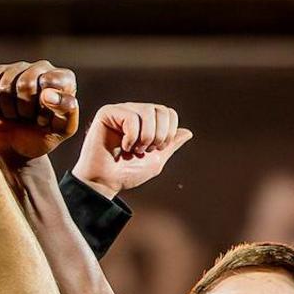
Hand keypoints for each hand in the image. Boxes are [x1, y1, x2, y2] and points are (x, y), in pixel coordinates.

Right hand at [0, 61, 79, 163]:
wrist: (13, 148)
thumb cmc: (40, 137)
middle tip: (28, 119)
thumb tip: (47, 93)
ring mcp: (17, 68)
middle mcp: (42, 68)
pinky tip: (2, 113)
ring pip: (5, 87)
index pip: (51, 81)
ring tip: (15, 116)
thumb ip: (66, 111)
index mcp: (63, 79)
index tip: (44, 120)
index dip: (44, 105)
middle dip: (24, 110)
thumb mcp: (61, 130)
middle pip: (26, 84)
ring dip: (9, 111)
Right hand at [71, 102, 191, 197]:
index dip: (169, 133)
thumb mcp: (156, 160)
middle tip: (145, 150)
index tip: (156, 150)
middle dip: (159, 135)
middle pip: (162, 110)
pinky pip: (131, 118)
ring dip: (145, 137)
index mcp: (145, 120)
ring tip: (134, 149)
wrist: (105, 183)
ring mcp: (120, 111)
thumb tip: (188, 132)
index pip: (169, 113)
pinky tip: (122, 147)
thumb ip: (170, 145)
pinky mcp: (107, 113)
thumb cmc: (126, 173)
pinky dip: (131, 137)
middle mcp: (133, 112)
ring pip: (148, 111)